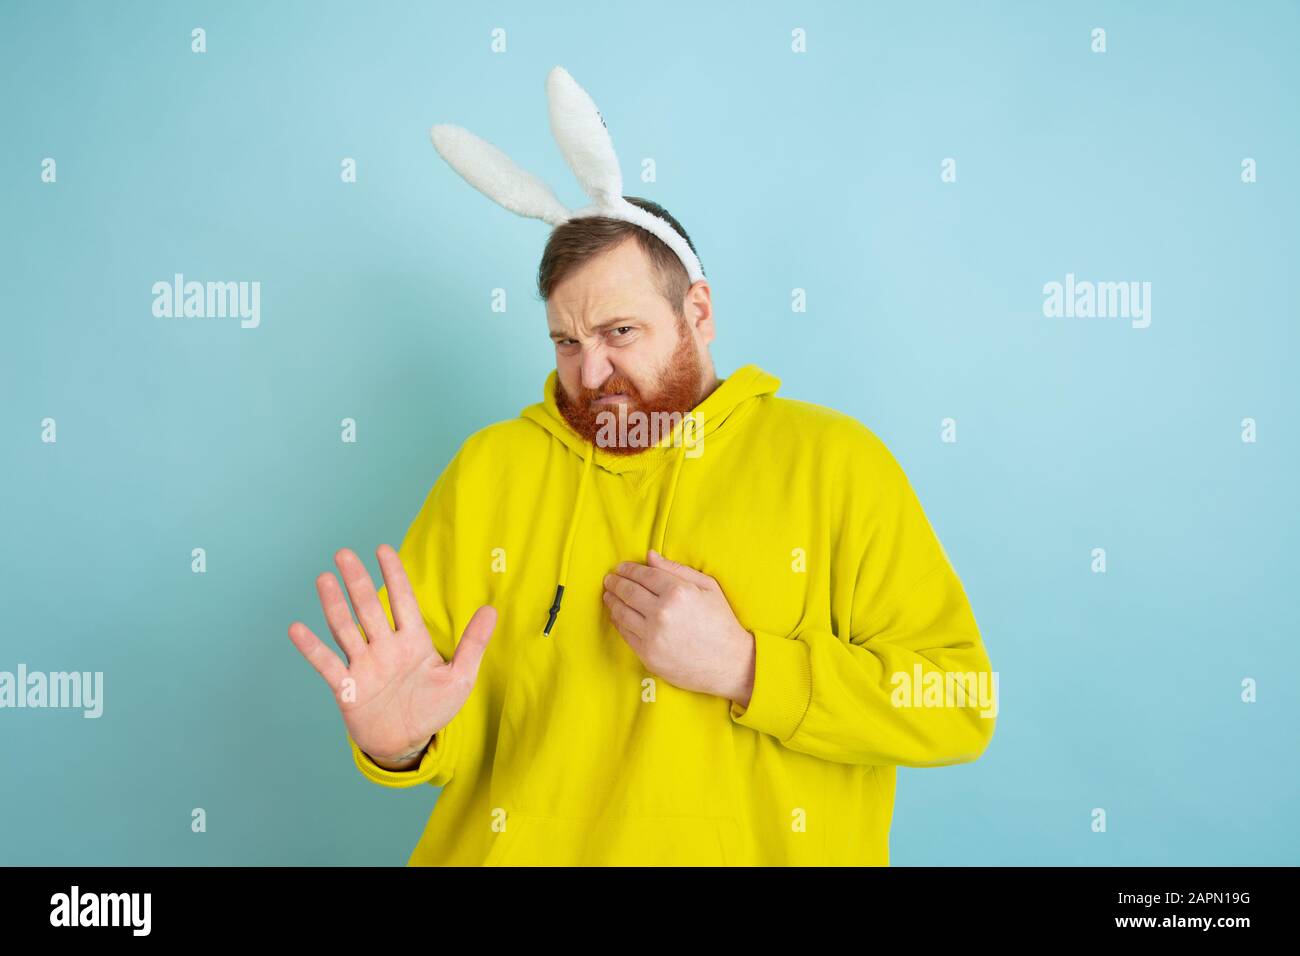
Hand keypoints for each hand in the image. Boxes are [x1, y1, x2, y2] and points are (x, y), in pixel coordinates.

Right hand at [288, 545, 496, 763]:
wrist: (407, 743)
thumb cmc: (433, 708)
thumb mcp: (460, 677)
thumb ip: (473, 644)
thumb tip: (492, 609)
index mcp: (413, 641)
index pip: (403, 601)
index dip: (394, 575)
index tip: (383, 549)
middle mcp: (385, 647)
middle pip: (369, 608)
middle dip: (358, 581)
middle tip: (344, 553)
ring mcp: (364, 665)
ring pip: (346, 629)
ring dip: (334, 605)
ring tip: (324, 579)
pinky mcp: (347, 687)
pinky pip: (327, 664)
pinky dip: (312, 648)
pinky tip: (297, 628)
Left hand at [602, 549, 754, 704]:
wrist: (729, 663)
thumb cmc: (721, 622)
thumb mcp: (708, 587)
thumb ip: (677, 570)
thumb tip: (650, 556)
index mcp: (678, 592)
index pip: (644, 575)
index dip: (629, 569)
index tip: (621, 567)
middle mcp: (662, 612)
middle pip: (628, 591)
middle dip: (615, 582)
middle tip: (609, 579)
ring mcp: (653, 635)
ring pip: (621, 612)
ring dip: (612, 600)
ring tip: (609, 594)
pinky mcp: (648, 654)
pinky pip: (625, 633)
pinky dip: (617, 621)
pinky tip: (616, 614)